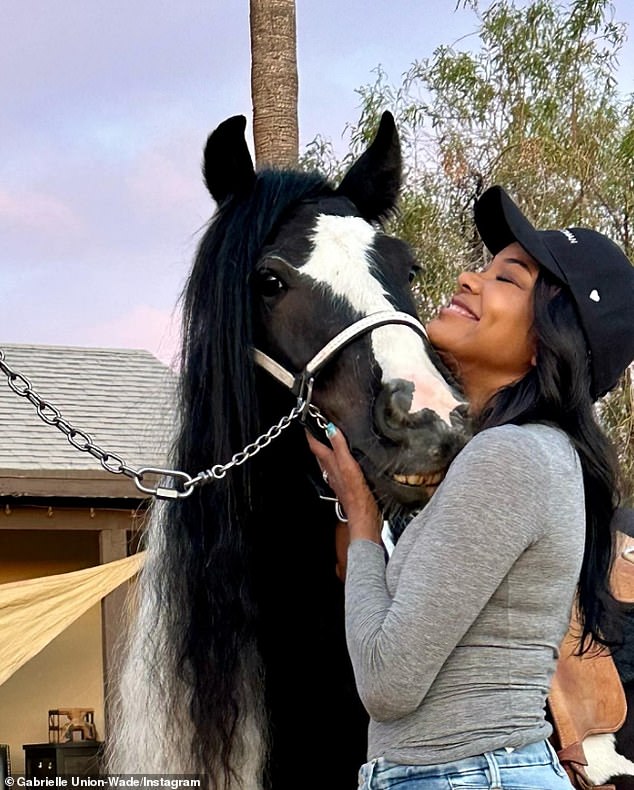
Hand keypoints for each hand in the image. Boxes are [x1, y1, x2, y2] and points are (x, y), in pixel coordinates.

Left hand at [306, 424, 382, 544]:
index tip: (307, 422)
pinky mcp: (343, 483)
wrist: (362, 512)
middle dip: (317, 439)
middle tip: (316, 427)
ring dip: (326, 449)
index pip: (314, 445)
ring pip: (326, 460)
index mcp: (329, 463)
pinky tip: (342, 460)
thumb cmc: (355, 491)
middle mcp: (329, 470)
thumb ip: (339, 446)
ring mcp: (335, 477)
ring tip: (328, 439)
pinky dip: (336, 459)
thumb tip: (330, 428)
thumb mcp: (347, 463)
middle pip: (318, 452)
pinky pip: (335, 467)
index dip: (310, 433)